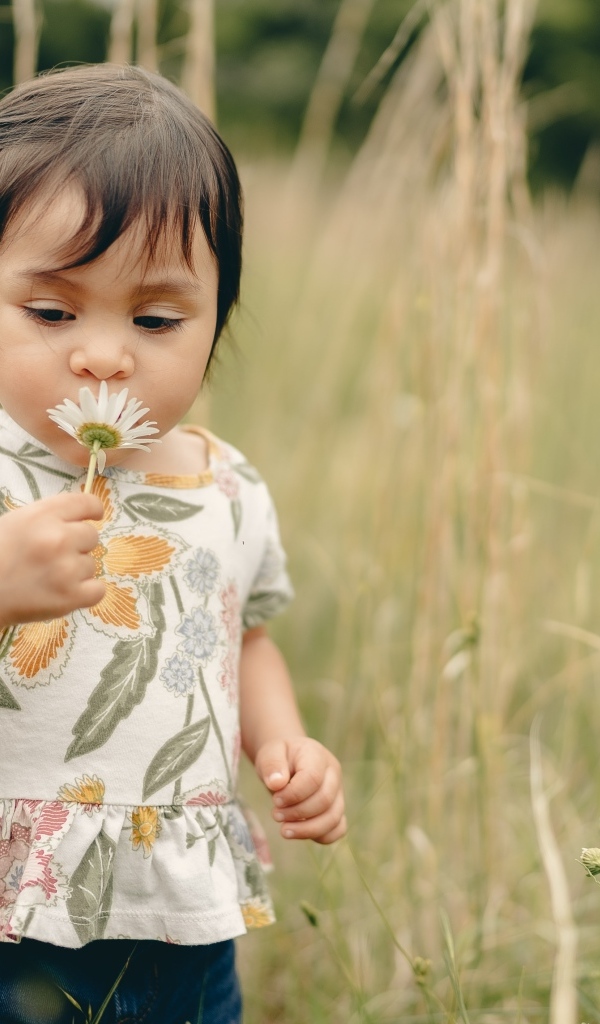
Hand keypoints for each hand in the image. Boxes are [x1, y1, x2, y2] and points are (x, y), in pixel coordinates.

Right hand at [0, 492, 105, 625]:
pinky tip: (66, 592)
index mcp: (43, 515)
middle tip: (56, 557)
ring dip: (76, 572)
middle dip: (78, 545)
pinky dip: (86, 593)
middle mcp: (58, 538)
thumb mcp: (16, 523)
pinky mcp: (70, 597)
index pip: (86, 503)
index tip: (94, 517)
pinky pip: (98, 590)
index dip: (93, 510)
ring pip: (92, 565)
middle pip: (92, 536)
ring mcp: (66, 568)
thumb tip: (76, 522)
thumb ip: (48, 519)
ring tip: (49, 578)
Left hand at [255, 736, 345, 844]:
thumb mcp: (269, 753)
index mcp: (317, 756)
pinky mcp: (336, 809)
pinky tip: (300, 833)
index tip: (275, 800)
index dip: (293, 795)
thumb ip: (271, 765)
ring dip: (307, 829)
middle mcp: (333, 774)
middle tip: (275, 815)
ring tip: (284, 830)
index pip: (313, 779)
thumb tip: (276, 783)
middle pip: (324, 801)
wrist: (286, 761)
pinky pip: (338, 829)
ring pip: (334, 818)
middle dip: (297, 813)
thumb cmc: (279, 756)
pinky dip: (321, 836)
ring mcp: (338, 793)